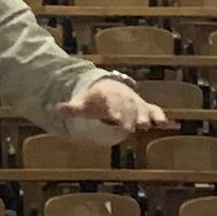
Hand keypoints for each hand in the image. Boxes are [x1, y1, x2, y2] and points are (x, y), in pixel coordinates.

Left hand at [55, 77, 169, 138]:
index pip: (112, 104)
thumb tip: (52, 108)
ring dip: (144, 116)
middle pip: (127, 107)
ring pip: (141, 107)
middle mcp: (123, 97)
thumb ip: (71, 109)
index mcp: (108, 96)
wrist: (110, 88)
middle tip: (130, 127)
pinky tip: (164, 123)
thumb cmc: (95, 100)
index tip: (115, 120)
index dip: (114, 111)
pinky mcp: (144, 106)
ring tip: (145, 125)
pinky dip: (159, 114)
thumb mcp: (82, 104)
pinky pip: (153, 109)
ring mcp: (135, 102)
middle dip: (129, 116)